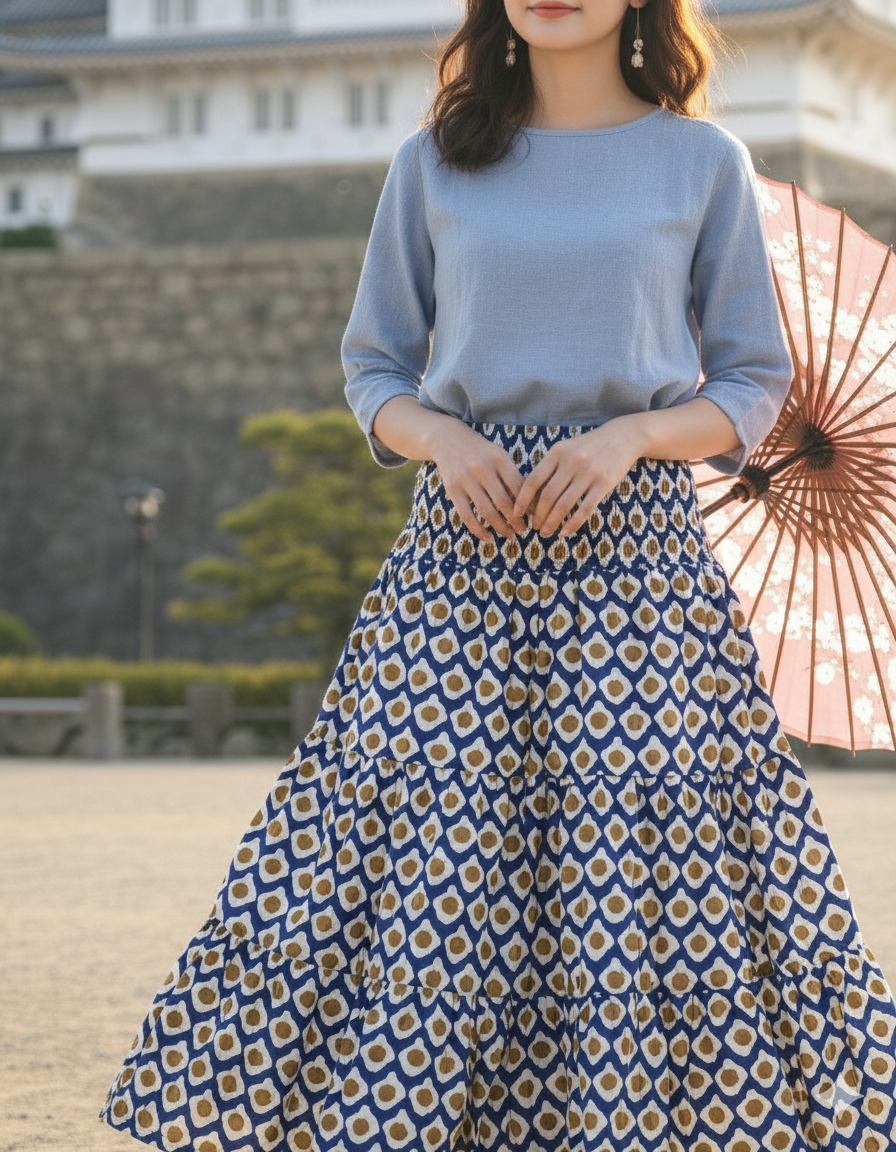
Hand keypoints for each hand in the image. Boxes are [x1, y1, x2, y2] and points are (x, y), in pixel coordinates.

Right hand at [429, 422, 526, 542]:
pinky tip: (489, 538)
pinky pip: (468, 516)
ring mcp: (466, 479)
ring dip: (502, 528)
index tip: (534, 517)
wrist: (447, 439)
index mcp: (499, 458)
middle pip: (505, 503)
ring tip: (511, 535)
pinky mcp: (452, 489)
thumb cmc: (480, 452)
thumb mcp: (498, 456)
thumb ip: (512, 476)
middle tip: (524, 530)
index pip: (519, 487)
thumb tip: (532, 505)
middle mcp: (482, 468)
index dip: (529, 505)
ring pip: (488, 512)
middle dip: (517, 521)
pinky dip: (480, 531)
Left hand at [513, 419, 646, 537]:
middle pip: (548, 496)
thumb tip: (529, 493)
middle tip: (534, 527)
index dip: (522, 499)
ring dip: (552, 522)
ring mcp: (588, 472)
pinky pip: (585, 508)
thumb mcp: (566, 448)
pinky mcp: (604, 483)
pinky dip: (573, 524)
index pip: (534, 480)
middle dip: (538, 515)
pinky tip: (565, 533)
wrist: (622, 437)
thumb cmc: (589, 446)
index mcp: (557, 452)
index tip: (516, 513)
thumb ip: (550, 467)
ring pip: (564, 504)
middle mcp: (571, 462)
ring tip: (546, 532)